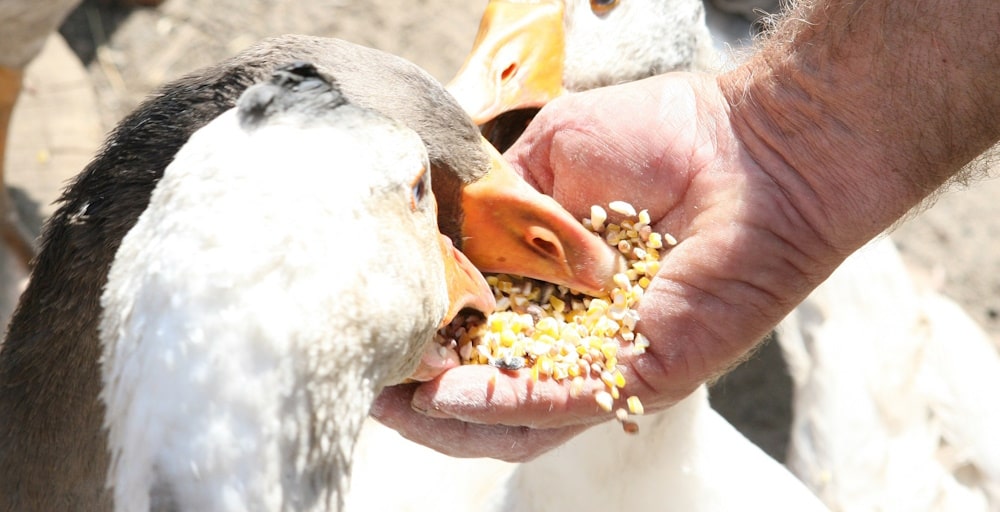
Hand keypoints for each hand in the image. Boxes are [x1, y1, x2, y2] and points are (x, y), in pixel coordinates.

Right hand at [372, 71, 841, 460]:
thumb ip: (498, 203)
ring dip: (449, 413)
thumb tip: (445, 237)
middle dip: (424, 392)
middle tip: (374, 386)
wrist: (751, 147)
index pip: (479, 325)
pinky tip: (446, 394)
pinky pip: (562, 402)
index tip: (377, 329)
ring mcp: (606, 360)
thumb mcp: (552, 157)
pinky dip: (501, 403)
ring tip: (396, 402)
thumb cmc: (665, 138)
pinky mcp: (641, 375)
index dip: (427, 334)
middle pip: (489, 386)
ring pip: (517, 415)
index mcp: (553, 282)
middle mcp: (576, 331)